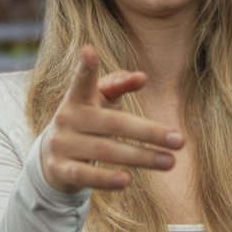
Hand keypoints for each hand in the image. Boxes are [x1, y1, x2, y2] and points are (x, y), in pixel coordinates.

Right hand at [39, 44, 183, 193]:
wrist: (51, 158)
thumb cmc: (87, 122)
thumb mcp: (99, 101)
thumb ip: (119, 85)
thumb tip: (142, 77)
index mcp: (78, 98)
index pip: (82, 80)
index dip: (86, 66)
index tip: (90, 51)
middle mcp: (67, 118)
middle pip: (114, 124)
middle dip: (149, 132)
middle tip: (181, 140)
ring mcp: (62, 144)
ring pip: (105, 151)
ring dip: (141, 157)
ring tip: (170, 162)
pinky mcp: (60, 170)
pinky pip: (85, 175)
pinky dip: (106, 179)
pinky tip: (127, 180)